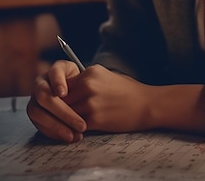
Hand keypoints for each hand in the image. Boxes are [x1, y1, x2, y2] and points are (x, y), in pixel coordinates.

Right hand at [27, 60, 86, 142]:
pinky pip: (39, 125)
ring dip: (56, 126)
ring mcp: (36, 98)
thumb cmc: (89, 86)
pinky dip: (53, 133)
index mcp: (57, 69)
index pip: (55, 71)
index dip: (57, 82)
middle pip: (44, 95)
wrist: (85, 94)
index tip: (64, 93)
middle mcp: (43, 82)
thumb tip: (90, 91)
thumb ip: (85, 84)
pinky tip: (69, 137)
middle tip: (81, 124)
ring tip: (75, 135)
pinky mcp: (36, 114)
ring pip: (37, 113)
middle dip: (62, 112)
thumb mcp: (91, 79)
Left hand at [27, 61, 153, 141]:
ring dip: (65, 122)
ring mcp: (91, 101)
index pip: (63, 85)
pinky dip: (74, 131)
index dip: (60, 97)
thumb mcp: (105, 77)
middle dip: (59, 110)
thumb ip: (86, 82)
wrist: (146, 103)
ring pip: (66, 114)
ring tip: (66, 126)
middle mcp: (88, 84)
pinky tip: (79, 132)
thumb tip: (67, 91)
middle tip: (58, 118)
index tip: (59, 105)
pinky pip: (75, 126)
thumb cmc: (127, 91)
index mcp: (90, 72)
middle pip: (61, 100)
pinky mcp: (95, 118)